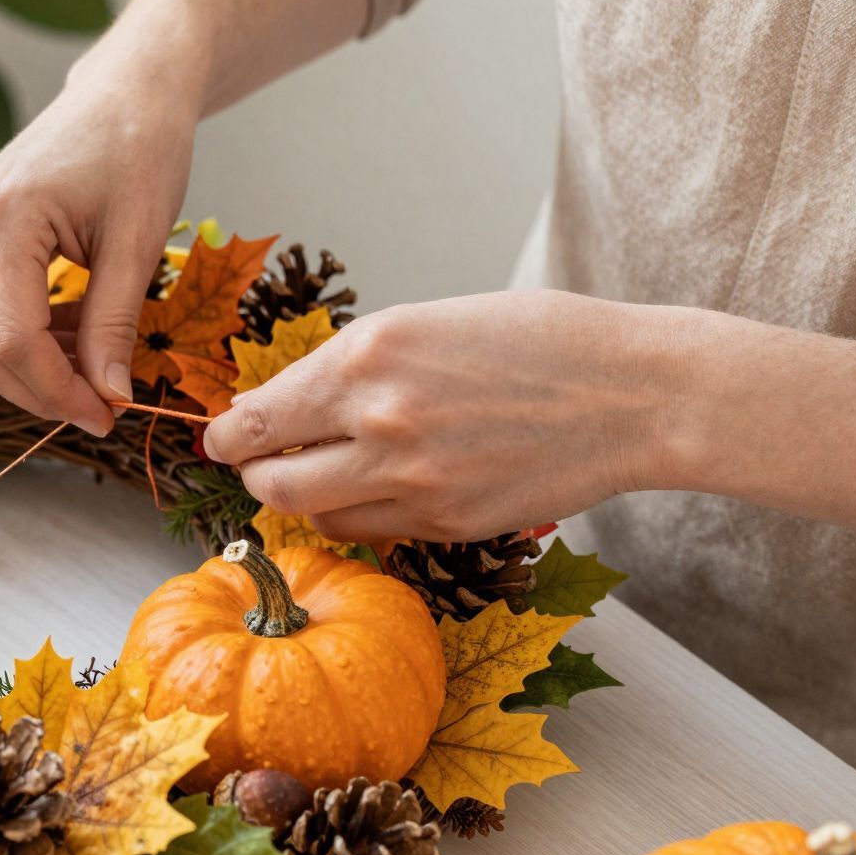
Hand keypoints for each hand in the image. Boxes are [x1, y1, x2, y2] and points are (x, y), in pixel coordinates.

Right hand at [0, 68, 198, 435]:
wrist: (124, 91)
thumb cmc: (139, 148)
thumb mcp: (136, 242)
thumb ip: (113, 325)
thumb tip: (107, 398)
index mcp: (2, 219)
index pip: (12, 340)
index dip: (58, 392)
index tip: (106, 416)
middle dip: (38, 392)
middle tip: (99, 409)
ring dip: (29, 371)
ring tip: (93, 371)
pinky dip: (23, 340)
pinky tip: (73, 339)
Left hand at [203, 291, 674, 540]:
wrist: (634, 394)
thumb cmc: (537, 341)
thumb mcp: (428, 321)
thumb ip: (351, 365)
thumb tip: (283, 402)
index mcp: (369, 358)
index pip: (257, 418)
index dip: (228, 434)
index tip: (221, 438)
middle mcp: (381, 422)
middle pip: (269, 482)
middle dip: (253, 476)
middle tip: (258, 465)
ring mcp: (414, 483)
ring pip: (313, 515)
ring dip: (302, 500)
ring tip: (317, 475)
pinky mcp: (447, 524)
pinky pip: (369, 533)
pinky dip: (355, 517)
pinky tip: (375, 490)